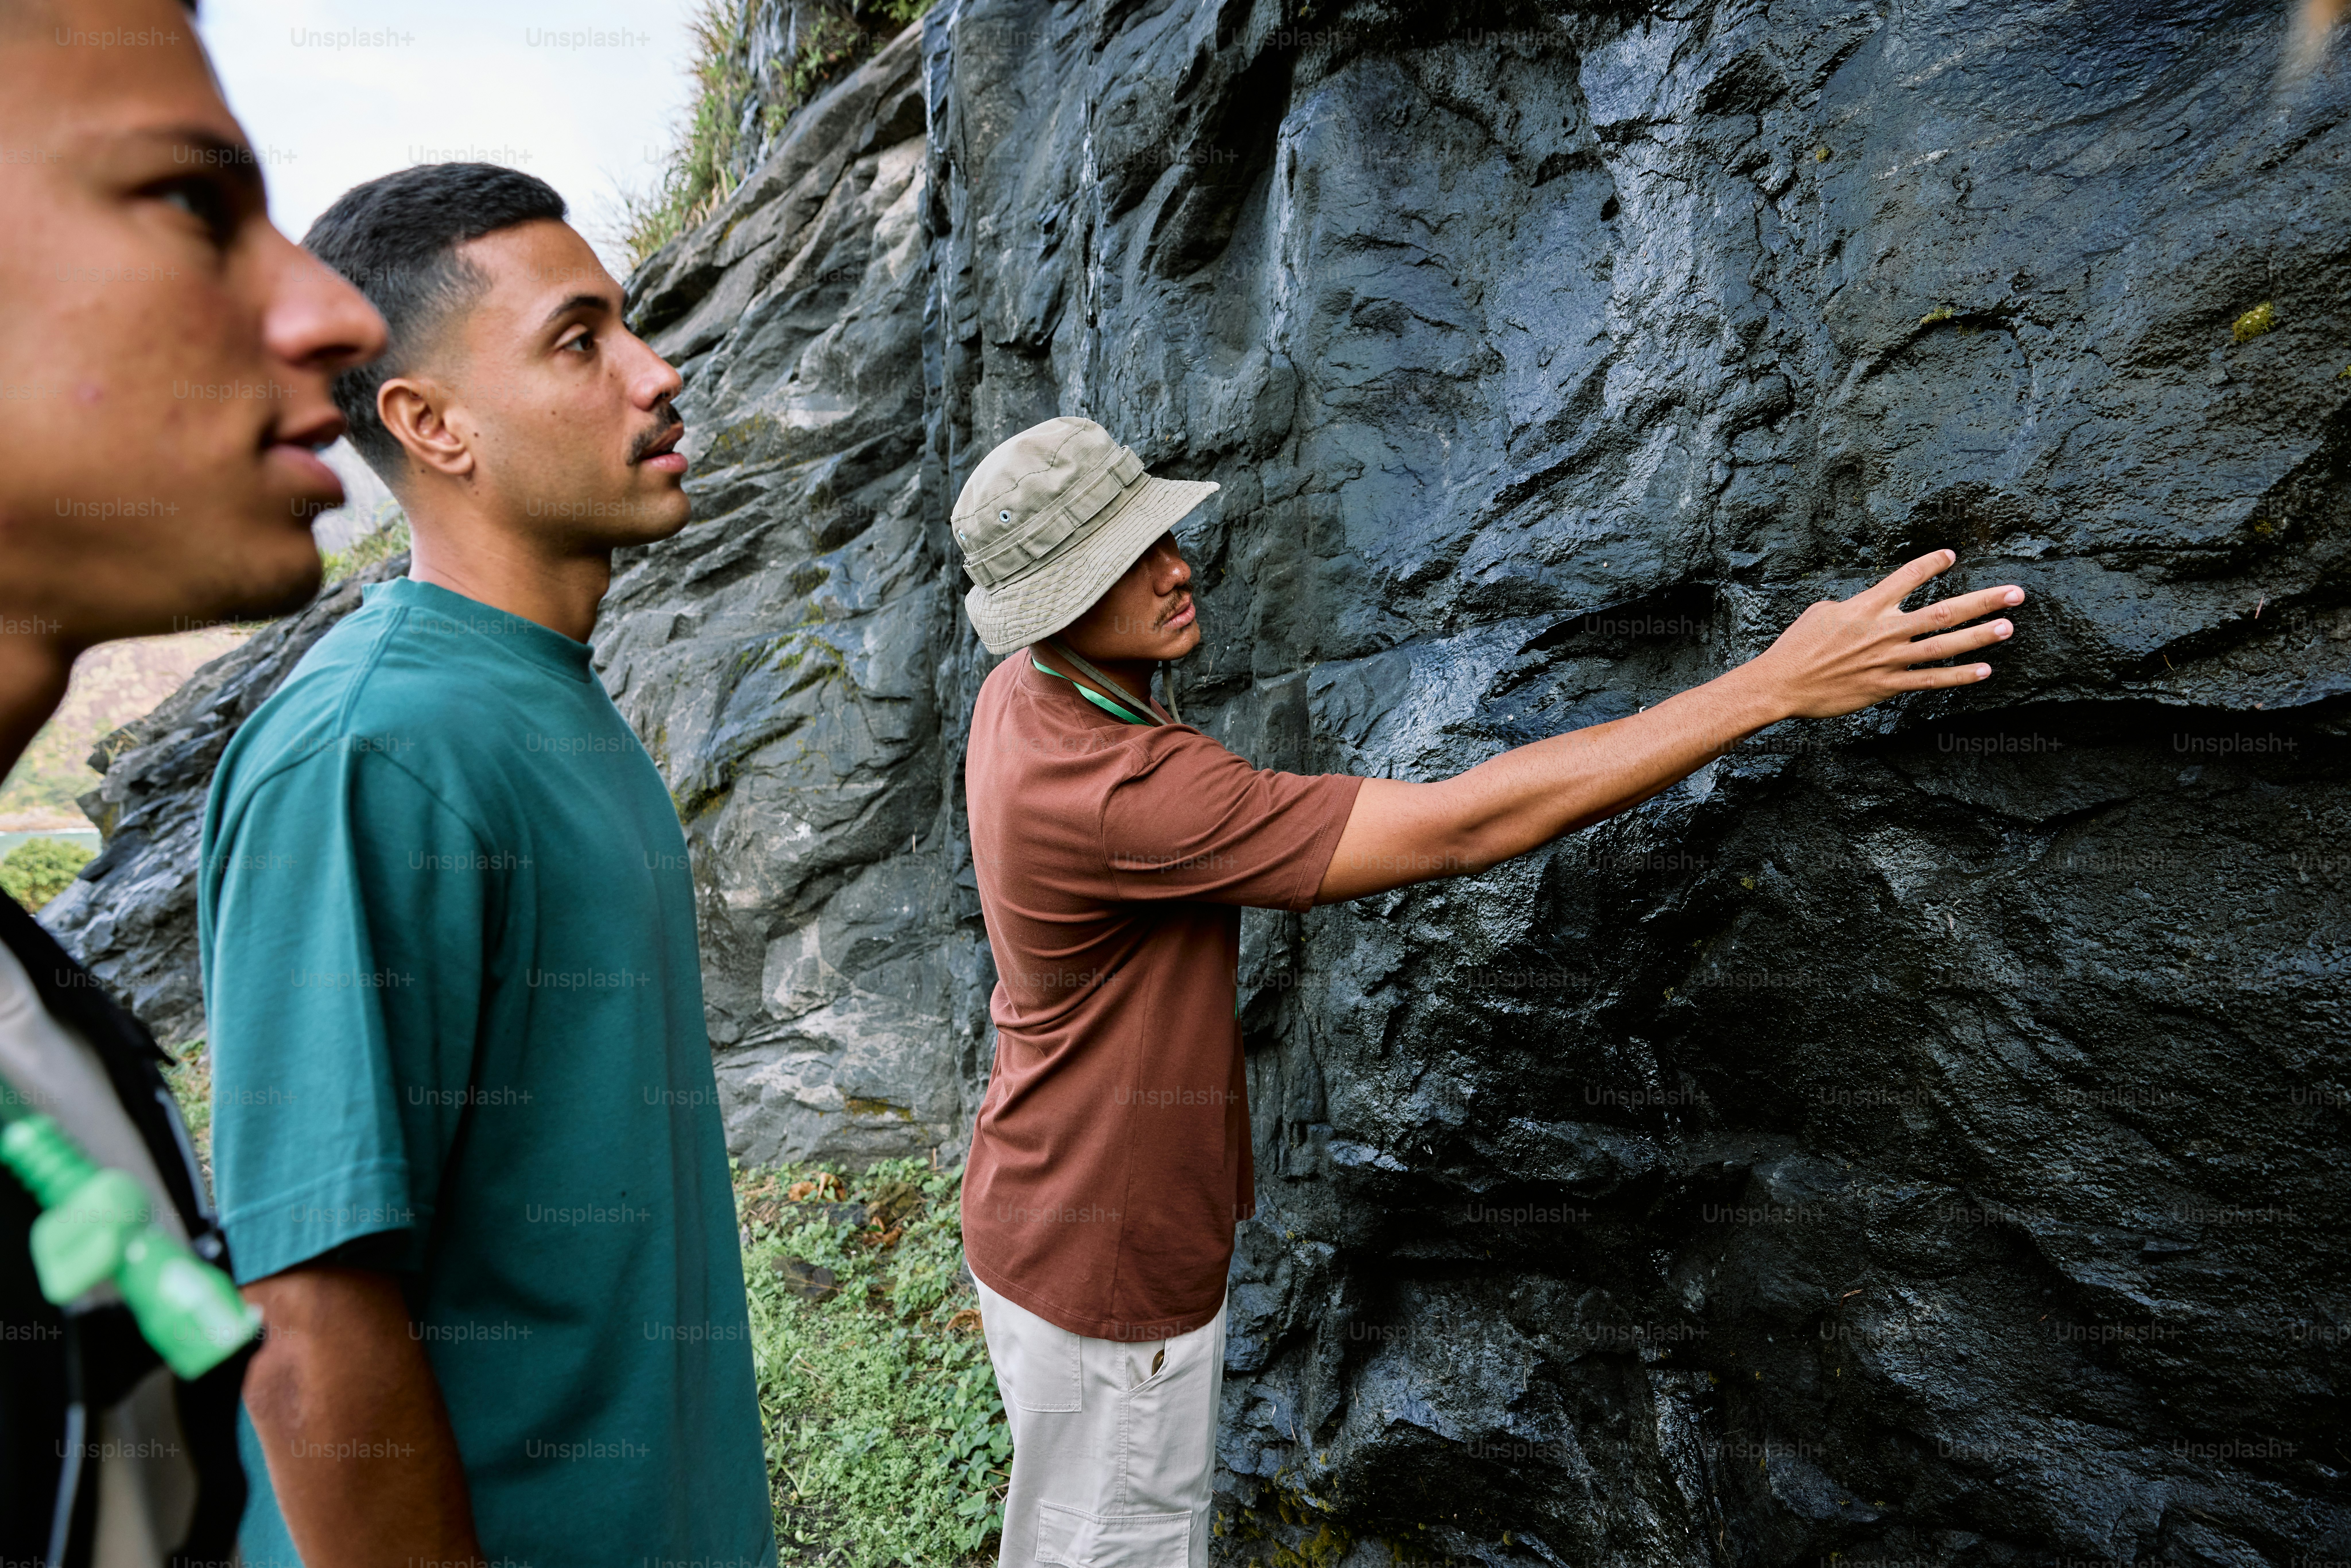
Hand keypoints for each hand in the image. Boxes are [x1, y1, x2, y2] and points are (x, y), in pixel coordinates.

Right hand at [1749, 550, 2024, 720]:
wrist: (1781, 684)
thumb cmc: (1796, 646)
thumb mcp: (1822, 613)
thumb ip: (1855, 606)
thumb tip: (1872, 605)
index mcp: (1864, 606)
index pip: (1906, 577)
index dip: (1931, 564)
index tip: (1951, 556)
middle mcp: (1883, 631)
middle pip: (1943, 612)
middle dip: (1983, 601)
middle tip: (2015, 593)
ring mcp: (1888, 660)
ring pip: (1944, 646)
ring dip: (1979, 636)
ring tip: (2008, 626)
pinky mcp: (1886, 686)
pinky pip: (1930, 680)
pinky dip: (1958, 676)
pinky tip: (1984, 671)